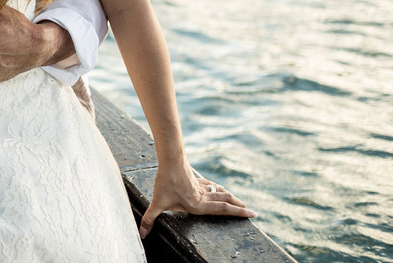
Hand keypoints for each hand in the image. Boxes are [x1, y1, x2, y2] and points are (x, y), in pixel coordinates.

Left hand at [139, 162, 255, 238]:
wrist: (170, 159)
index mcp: (198, 205)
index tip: (251, 214)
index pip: (222, 210)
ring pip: (219, 193)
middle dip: (238, 208)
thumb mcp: (157, 203)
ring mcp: (200, 187)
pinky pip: (210, 185)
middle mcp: (203, 197)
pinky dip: (217, 188)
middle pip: (224, 202)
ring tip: (239, 202)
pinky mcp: (196, 179)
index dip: (236, 213)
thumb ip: (150, 219)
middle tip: (251, 211)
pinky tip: (219, 187)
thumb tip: (141, 234)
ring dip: (230, 198)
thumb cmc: (164, 181)